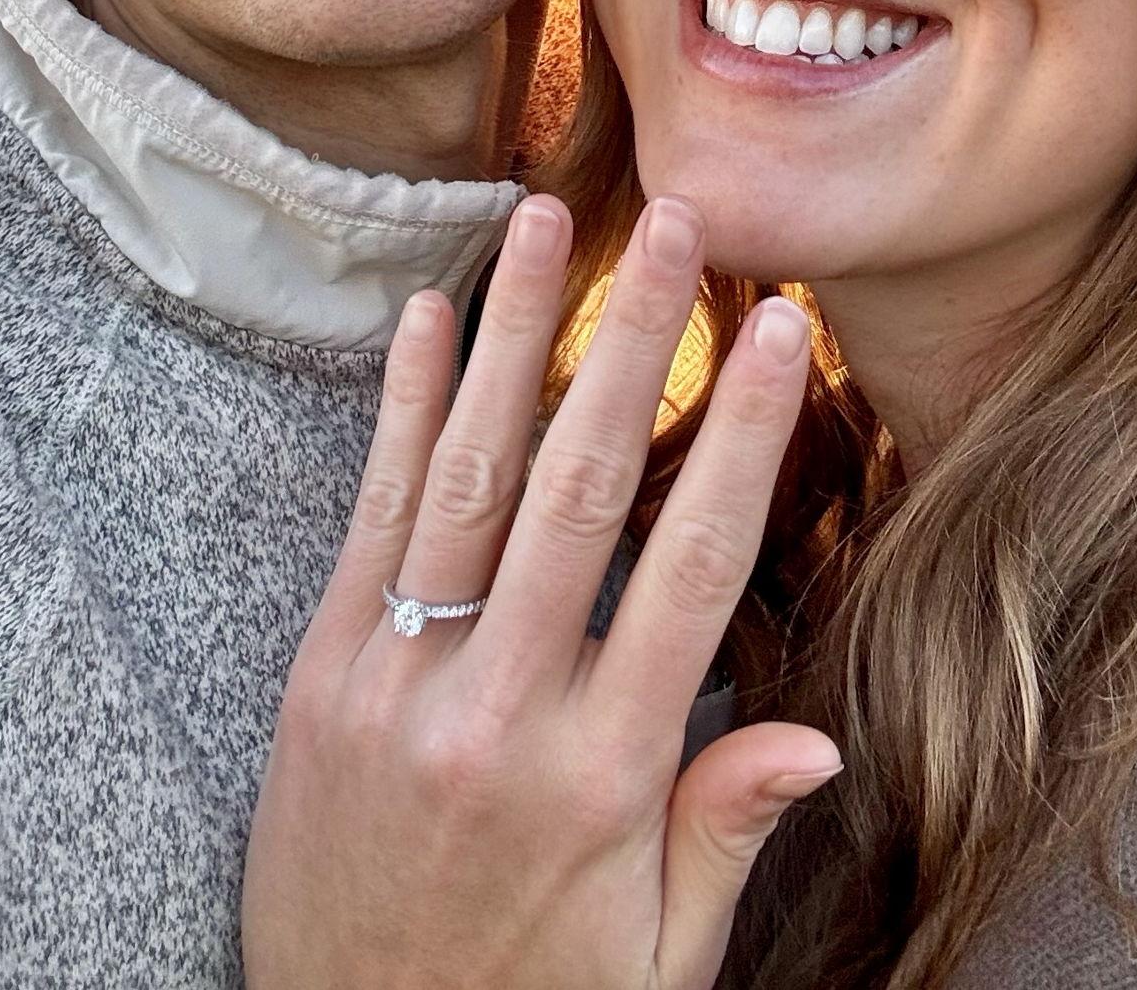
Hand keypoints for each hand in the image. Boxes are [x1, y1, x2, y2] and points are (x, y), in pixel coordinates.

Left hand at [241, 192, 838, 989]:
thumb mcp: (654, 963)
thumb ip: (723, 832)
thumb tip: (814, 736)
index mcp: (601, 773)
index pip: (695, 564)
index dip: (744, 433)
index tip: (779, 328)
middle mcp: (498, 706)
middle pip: (583, 484)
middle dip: (634, 338)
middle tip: (674, 222)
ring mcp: (397, 678)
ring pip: (467, 472)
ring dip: (512, 335)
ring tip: (545, 221)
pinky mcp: (321, 673)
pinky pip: (369, 517)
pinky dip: (399, 410)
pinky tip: (425, 318)